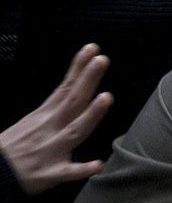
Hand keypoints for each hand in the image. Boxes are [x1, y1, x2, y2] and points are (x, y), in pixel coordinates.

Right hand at [0, 44, 112, 194]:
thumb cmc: (12, 147)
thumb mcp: (29, 120)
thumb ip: (54, 106)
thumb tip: (75, 85)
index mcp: (44, 116)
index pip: (65, 88)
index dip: (80, 69)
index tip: (93, 49)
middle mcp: (49, 129)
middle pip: (72, 101)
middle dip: (88, 80)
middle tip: (101, 60)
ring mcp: (50, 151)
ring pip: (74, 131)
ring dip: (90, 115)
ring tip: (106, 97)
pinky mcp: (49, 175)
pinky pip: (67, 173)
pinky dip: (82, 169)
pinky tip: (98, 164)